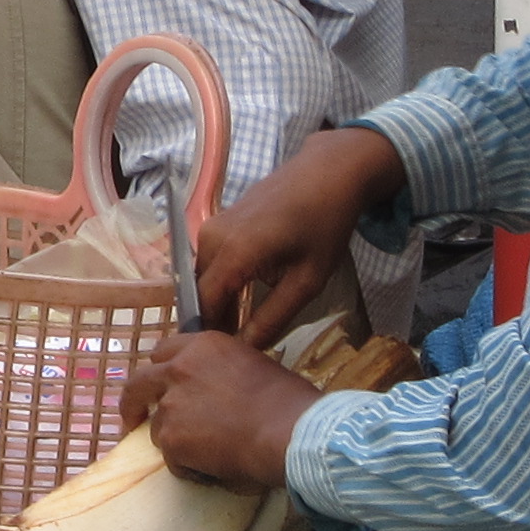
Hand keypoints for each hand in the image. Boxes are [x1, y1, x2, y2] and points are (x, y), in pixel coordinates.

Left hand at [121, 330, 317, 489]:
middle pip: (138, 383)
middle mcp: (179, 369)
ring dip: (175, 441)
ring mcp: (171, 404)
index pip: (163, 352)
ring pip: (158, 428)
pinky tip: (212, 470)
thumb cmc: (287, 402)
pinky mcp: (172, 439)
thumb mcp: (252, 365)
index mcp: (202, 346)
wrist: (291, 431)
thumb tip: (214, 390)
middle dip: (132, 403)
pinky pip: (171, 459)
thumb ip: (220, 371)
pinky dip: (187, 467)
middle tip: (133, 419)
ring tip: (207, 455)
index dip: (161, 372)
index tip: (159, 386)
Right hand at [197, 124, 408, 342]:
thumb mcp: (307, 279)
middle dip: (214, 320)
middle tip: (236, 347)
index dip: (211, 333)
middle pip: (201, 291)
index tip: (225, 358)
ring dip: (218, 301)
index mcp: (234, 252)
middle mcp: (212, 237)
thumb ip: (273, 316)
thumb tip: (247, 347)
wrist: (328, 172)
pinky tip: (243, 296)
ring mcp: (212, 226)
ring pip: (203, 277)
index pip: (206, 303)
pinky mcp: (218, 220)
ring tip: (241, 325)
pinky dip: (221, 281)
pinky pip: (210, 260)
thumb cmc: (324, 224)